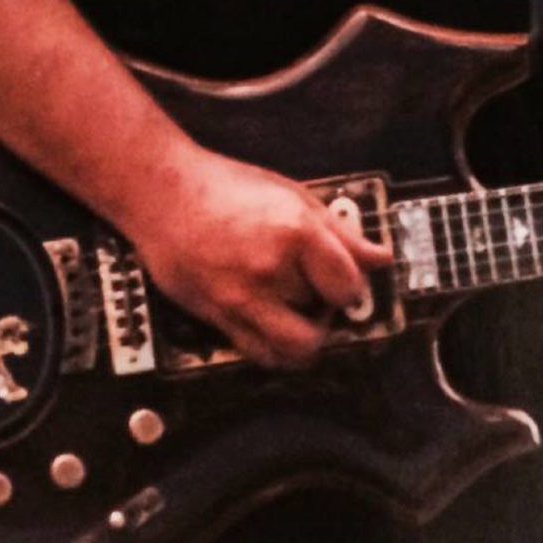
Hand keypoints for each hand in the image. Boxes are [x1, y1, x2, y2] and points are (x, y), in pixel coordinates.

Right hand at [122, 148, 392, 368]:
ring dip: (305, 336)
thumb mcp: (292, 195)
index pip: (349, 286)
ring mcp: (241, 298)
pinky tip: (272, 320)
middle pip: (325, 317)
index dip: (351, 286)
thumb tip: (380, 258)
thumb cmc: (224, 187)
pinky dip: (276, 349)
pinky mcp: (218, 316)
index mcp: (294, 232)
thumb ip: (339, 232)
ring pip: (297, 349)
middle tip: (316, 292)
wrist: (162, 194)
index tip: (343, 280)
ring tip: (295, 310)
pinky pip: (261, 354)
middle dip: (326, 309)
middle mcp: (270, 270)